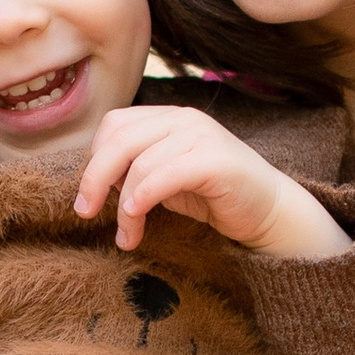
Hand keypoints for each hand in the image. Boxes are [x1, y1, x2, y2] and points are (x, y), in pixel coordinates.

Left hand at [72, 104, 348, 262]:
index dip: (94, 159)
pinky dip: (142, 197)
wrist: (269, 210)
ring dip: (123, 206)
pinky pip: (164, 175)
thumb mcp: (164, 178)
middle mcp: (183, 119)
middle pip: (119, 138)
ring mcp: (201, 136)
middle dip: (94, 178)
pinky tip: (136, 220)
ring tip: (127, 236)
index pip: (114, 124)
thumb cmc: (214, 196)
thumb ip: (134, 169)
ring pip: (139, 162)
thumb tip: (94, 181)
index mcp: (168, 118)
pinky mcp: (215, 160)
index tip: (90, 196)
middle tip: (85, 212)